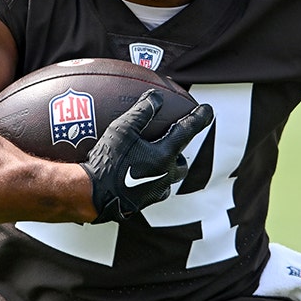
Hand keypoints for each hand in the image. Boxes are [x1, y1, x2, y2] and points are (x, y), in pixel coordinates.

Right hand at [82, 89, 212, 222]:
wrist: (91, 195)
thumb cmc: (107, 160)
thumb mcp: (122, 130)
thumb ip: (141, 112)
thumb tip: (156, 97)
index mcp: (164, 155)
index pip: (187, 131)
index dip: (199, 118)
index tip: (209, 110)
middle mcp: (164, 175)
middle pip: (181, 162)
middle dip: (180, 153)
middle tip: (173, 144)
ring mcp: (154, 192)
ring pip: (168, 179)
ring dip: (166, 169)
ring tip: (153, 161)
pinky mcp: (141, 203)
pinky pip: (152, 191)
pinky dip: (150, 182)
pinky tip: (136, 177)